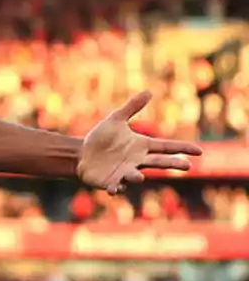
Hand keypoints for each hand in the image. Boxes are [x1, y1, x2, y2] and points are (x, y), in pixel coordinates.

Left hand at [78, 91, 202, 193]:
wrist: (82, 153)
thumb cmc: (101, 138)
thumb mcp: (116, 119)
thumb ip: (132, 107)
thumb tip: (149, 91)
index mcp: (141, 146)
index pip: (166, 146)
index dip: (182, 148)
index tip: (199, 151)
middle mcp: (137, 161)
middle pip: (159, 162)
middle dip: (172, 164)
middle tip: (187, 166)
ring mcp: (124, 173)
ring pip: (135, 176)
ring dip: (136, 176)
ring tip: (139, 176)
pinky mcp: (110, 181)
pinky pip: (114, 186)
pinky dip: (114, 188)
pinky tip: (112, 189)